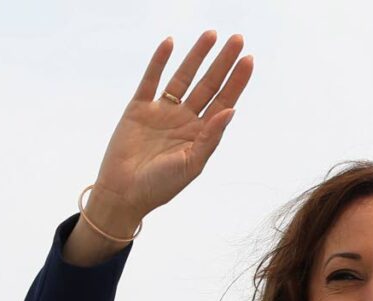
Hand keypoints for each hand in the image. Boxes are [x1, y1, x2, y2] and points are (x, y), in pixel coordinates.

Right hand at [88, 30, 252, 234]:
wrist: (124, 194)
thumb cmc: (160, 187)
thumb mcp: (191, 164)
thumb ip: (211, 137)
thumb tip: (231, 110)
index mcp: (200, 134)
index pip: (223, 101)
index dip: (236, 81)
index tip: (249, 60)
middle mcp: (184, 119)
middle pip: (208, 84)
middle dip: (223, 62)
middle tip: (237, 40)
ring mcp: (162, 112)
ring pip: (183, 77)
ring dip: (196, 56)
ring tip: (211, 35)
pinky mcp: (138, 109)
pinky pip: (150, 80)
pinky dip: (159, 62)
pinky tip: (170, 43)